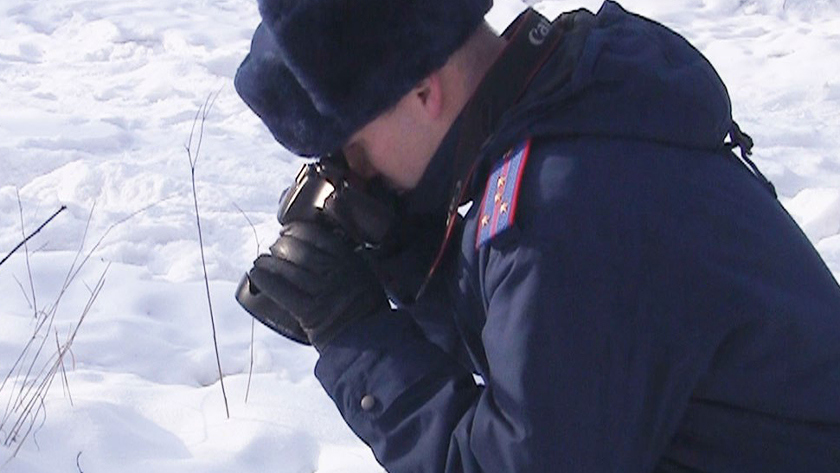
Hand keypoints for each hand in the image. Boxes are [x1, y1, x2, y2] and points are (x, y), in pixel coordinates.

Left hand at [247, 221, 389, 349]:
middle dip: (282, 245)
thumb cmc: (367, 315)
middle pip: (302, 251)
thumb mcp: (368, 280)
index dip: (298, 230)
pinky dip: (266, 281)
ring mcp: (323, 293)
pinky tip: (256, 275)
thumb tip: (331, 246)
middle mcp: (338, 274)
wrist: (369, 347)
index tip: (287, 230)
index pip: (319, 237)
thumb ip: (353, 263)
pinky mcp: (310, 313)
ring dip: (269, 263)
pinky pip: (283, 292)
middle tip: (273, 246)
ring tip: (260, 261)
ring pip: (290, 269)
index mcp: (352, 263)